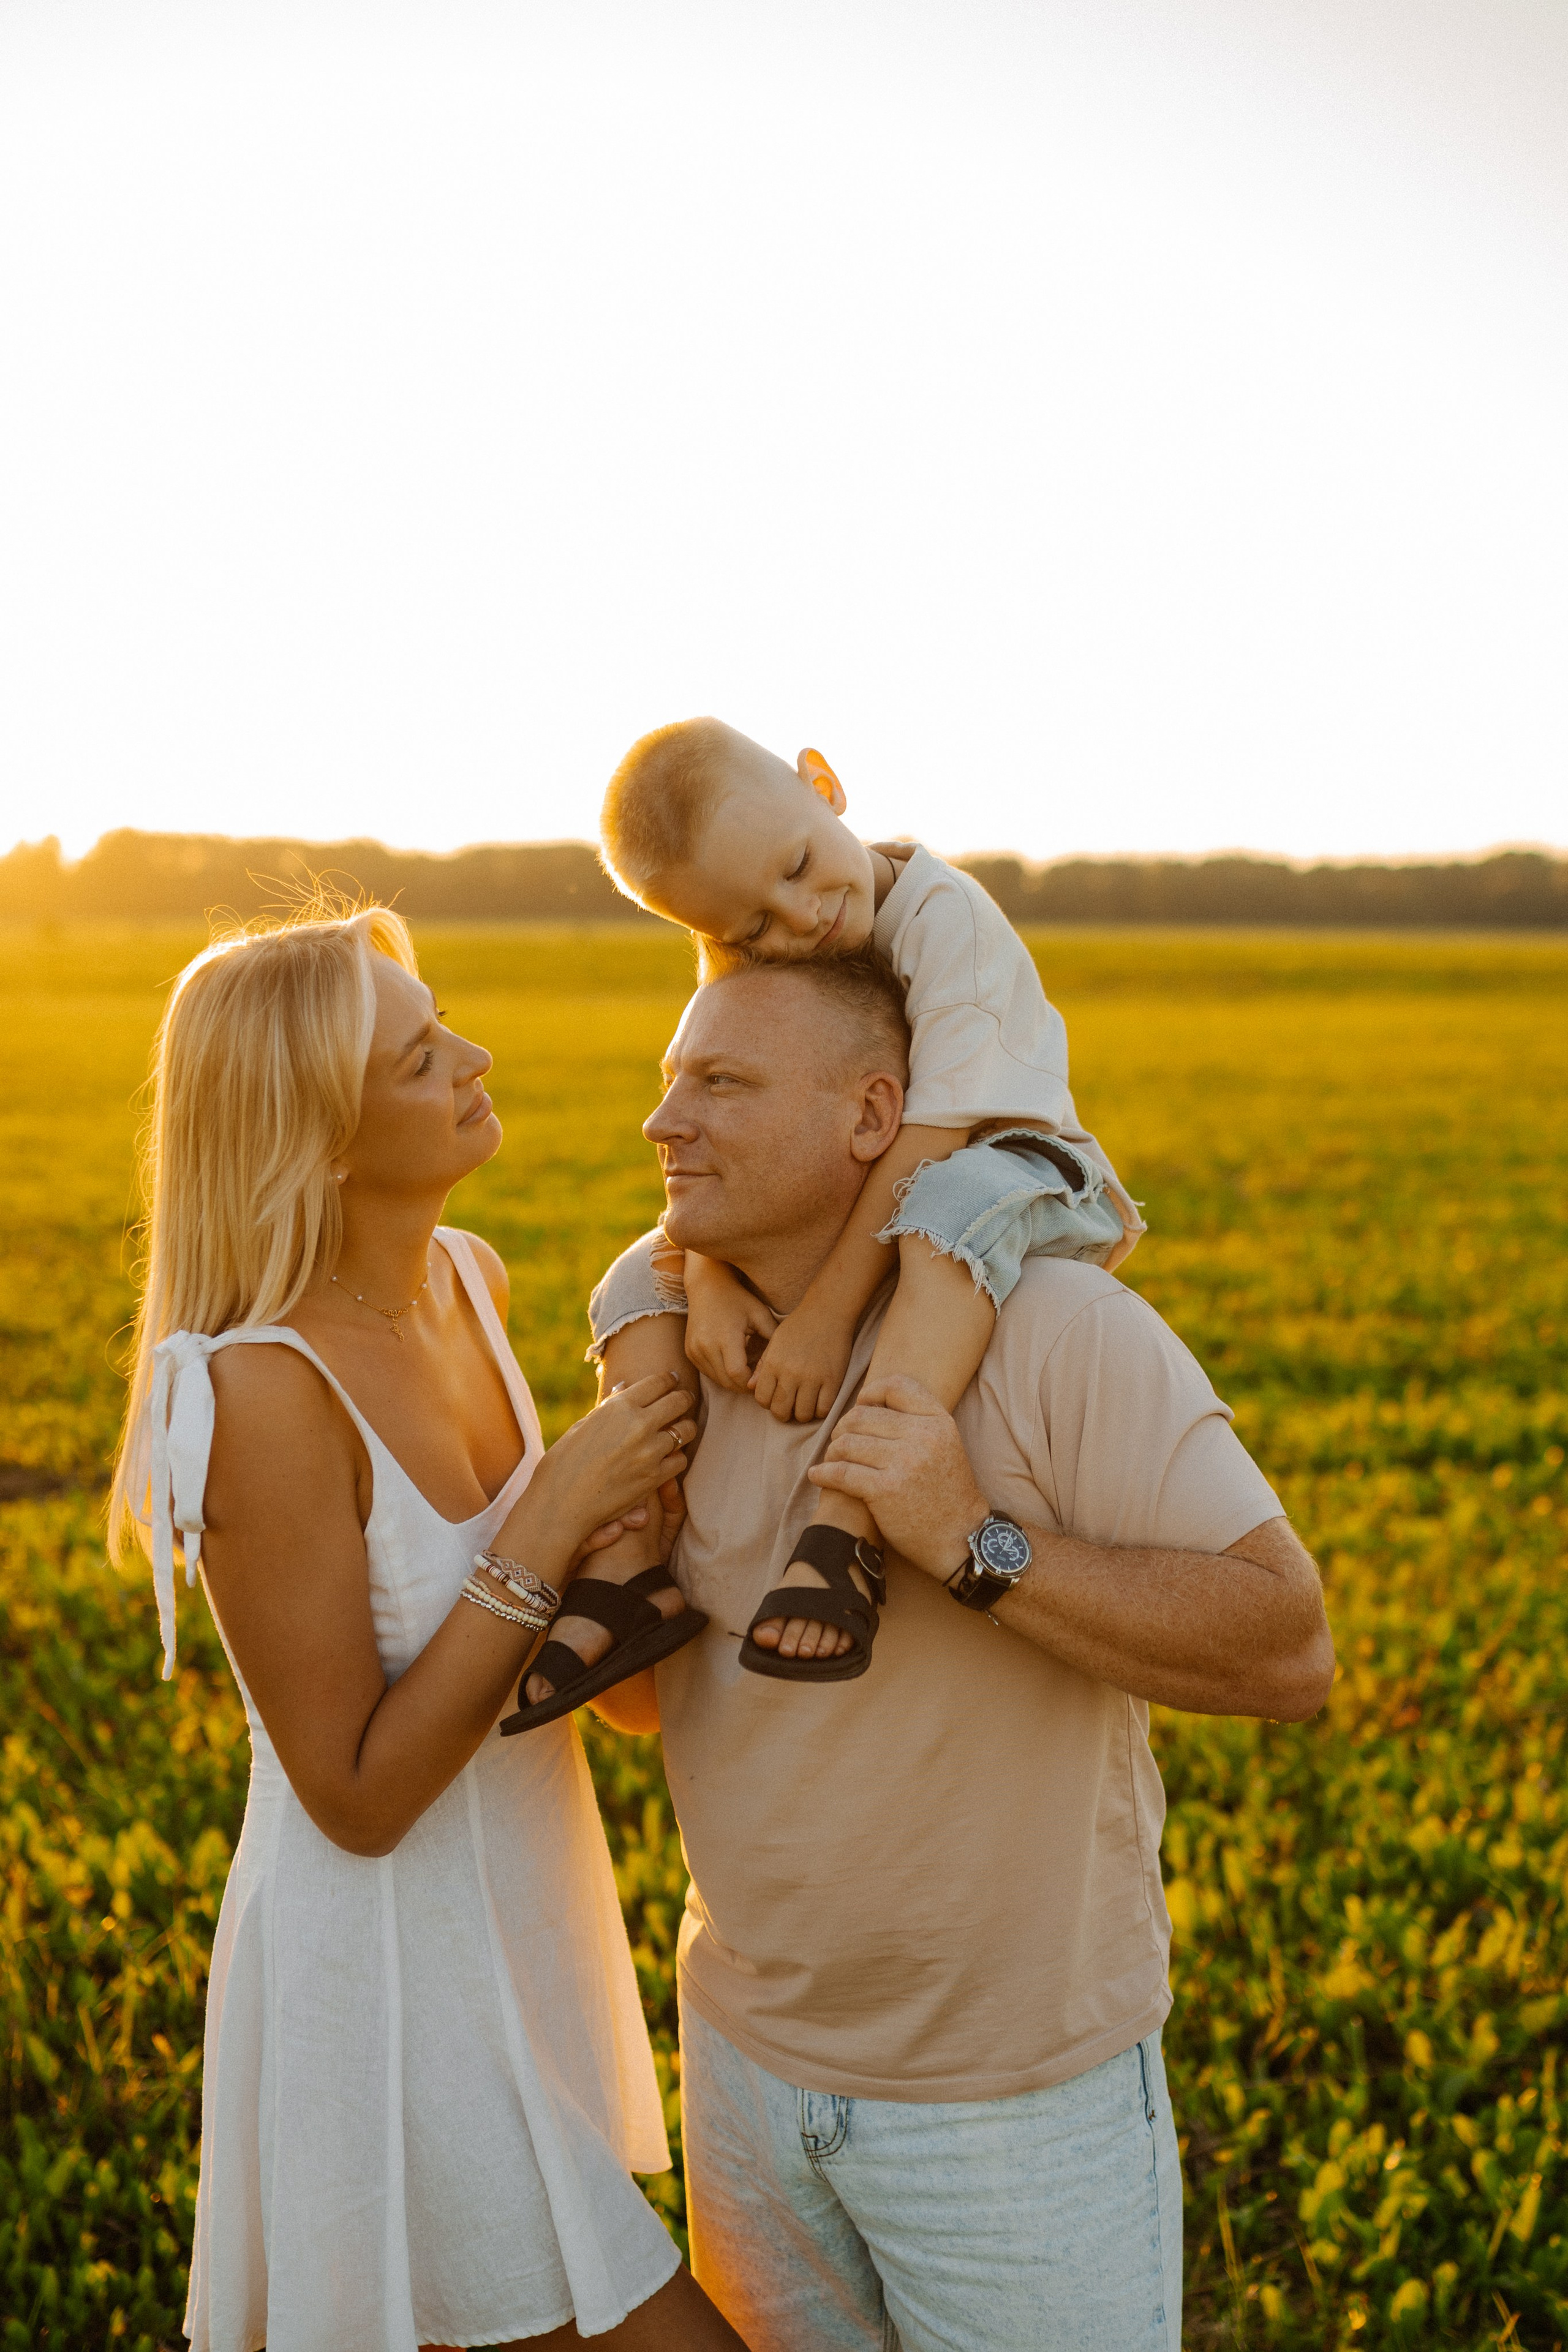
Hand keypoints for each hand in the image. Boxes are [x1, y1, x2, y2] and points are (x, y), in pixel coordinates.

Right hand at [515, 1374, 694, 1561]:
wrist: (561, 1503)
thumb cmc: (564, 1462)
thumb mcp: (583, 1425)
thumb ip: (609, 1407)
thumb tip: (624, 1389)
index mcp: (619, 1407)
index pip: (659, 1382)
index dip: (670, 1379)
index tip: (673, 1380)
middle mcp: (639, 1425)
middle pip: (679, 1402)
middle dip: (684, 1399)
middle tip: (684, 1400)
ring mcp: (650, 1452)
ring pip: (686, 1431)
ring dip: (684, 1428)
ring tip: (679, 1429)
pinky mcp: (655, 1478)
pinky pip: (680, 1460)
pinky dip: (677, 1457)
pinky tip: (669, 1457)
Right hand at [683, 1255, 777, 1391]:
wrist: (707, 1286)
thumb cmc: (738, 1299)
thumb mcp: (760, 1315)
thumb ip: (772, 1341)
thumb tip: (775, 1369)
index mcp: (724, 1337)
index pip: (737, 1374)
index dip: (752, 1381)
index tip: (763, 1377)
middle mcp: (705, 1346)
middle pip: (727, 1382)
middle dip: (744, 1385)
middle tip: (758, 1379)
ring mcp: (694, 1350)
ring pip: (717, 1380)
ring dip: (733, 1381)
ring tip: (747, 1370)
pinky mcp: (689, 1352)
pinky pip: (708, 1373)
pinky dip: (721, 1374)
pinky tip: (732, 1363)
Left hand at [749, 1297, 857, 1422]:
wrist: (828, 1312)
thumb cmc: (799, 1326)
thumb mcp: (775, 1342)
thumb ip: (762, 1366)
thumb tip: (751, 1388)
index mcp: (773, 1363)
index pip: (762, 1399)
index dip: (768, 1403)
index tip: (775, 1398)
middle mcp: (791, 1373)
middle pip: (781, 1411)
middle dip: (784, 1413)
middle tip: (790, 1405)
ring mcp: (813, 1378)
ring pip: (802, 1415)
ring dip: (802, 1413)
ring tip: (805, 1403)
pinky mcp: (833, 1380)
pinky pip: (823, 1409)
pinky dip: (820, 1410)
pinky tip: (819, 1401)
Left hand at [807, 1374, 987, 1576]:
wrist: (959, 1537)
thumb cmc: (948, 1493)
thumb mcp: (947, 1445)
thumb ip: (919, 1421)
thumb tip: (872, 1402)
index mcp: (938, 1422)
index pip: (897, 1386)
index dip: (871, 1392)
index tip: (861, 1405)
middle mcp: (922, 1437)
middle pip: (862, 1415)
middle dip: (844, 1427)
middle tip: (840, 1443)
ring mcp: (904, 1462)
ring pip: (847, 1442)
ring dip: (832, 1451)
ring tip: (832, 1460)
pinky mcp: (885, 1490)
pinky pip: (841, 1471)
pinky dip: (823, 1473)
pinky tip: (818, 1475)